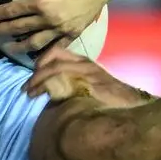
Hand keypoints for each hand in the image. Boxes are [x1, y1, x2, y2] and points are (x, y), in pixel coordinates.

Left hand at [0, 0, 119, 53]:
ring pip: (35, 43)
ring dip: (19, 46)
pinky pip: (56, 48)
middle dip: (1, 30)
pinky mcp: (73, 33)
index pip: (11, 11)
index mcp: (40, 2)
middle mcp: (49, 19)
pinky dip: (45, 54)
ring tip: (9, 47)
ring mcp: (62, 29)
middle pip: (19, 28)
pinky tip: (36, 58)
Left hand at [23, 46, 149, 104]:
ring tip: (30, 92)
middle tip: (28, 87)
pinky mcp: (87, 83)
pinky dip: (46, 85)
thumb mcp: (94, 89)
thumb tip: (57, 96)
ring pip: (55, 67)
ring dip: (38, 79)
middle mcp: (85, 64)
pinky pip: (62, 78)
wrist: (133, 106)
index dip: (42, 62)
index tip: (33, 76)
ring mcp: (86, 72)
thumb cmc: (115, 101)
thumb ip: (77, 87)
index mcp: (86, 63)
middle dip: (37, 71)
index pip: (59, 53)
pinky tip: (40, 96)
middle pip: (54, 57)